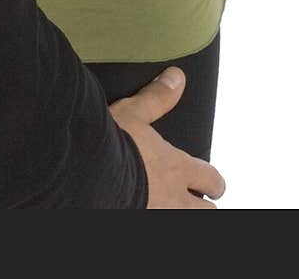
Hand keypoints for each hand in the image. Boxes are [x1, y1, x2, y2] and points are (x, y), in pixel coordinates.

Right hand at [110, 67, 225, 208]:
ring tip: (168, 205)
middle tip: (196, 200)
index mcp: (177, 168)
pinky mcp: (134, 220)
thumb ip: (156, 97)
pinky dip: (150, 214)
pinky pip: (152, 221)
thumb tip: (176, 78)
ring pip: (186, 220)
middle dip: (204, 205)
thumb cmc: (110, 142)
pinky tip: (136, 205)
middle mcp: (173, 199)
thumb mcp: (133, 112)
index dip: (213, 180)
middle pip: (208, 212)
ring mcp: (156, 215)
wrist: (85, 172)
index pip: (212, 179)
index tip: (211, 180)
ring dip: (181, 212)